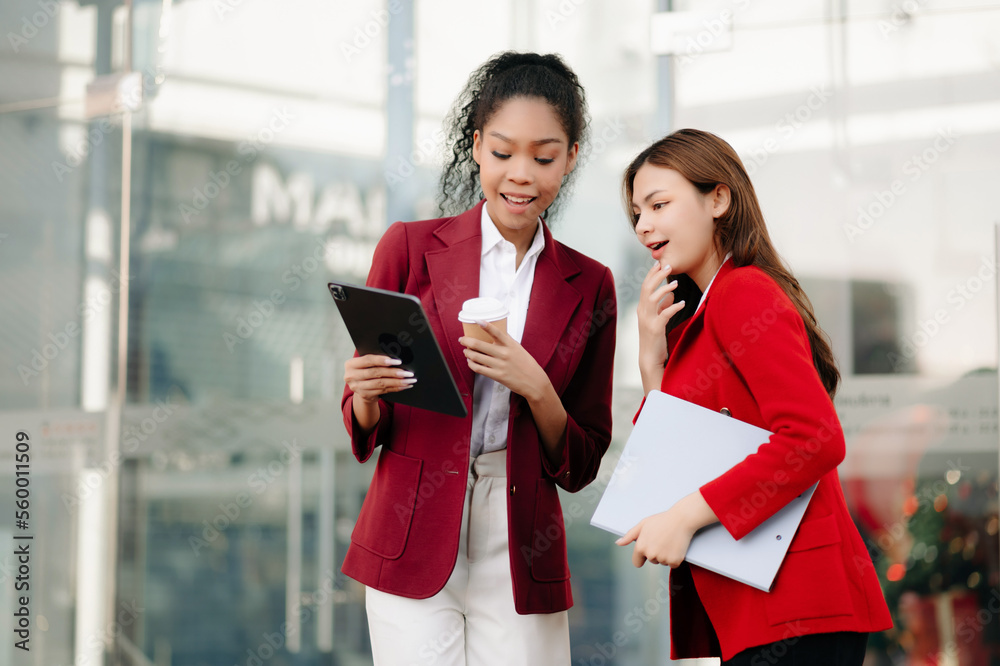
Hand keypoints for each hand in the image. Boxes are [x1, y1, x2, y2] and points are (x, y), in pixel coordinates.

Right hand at [344, 354, 416, 403]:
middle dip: (393, 372)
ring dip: (397, 382)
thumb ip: (375, 359)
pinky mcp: (365, 395)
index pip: (368, 360)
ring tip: (409, 380)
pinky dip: (395, 388)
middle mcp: (351, 376)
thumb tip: (396, 355)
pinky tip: (404, 385)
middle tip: (407, 373)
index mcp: (350, 364)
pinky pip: (383, 391)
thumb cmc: (367, 369)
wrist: (360, 386)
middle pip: (375, 373)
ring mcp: (357, 387)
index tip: (397, 361)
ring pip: (380, 383)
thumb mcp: (366, 363)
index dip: (382, 360)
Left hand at [459, 322, 548, 401]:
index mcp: (510, 344)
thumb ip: (506, 341)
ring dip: (467, 353)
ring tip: (466, 351)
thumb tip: (493, 332)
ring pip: (476, 357)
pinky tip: (470, 362)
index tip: (477, 320)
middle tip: (462, 339)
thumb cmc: (526, 363)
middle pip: (479, 345)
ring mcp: (500, 365)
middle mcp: (504, 354)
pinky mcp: (497, 376)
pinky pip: (479, 369)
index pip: (497, 332)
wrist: (534, 381)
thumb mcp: (518, 348)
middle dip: (466, 341)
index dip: (486, 325)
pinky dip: (471, 364)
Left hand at [616, 491, 716, 567]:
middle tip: (662, 539)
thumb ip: (629, 536)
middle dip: (656, 553)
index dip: (641, 557)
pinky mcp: (675, 561)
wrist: (681, 519)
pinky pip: (673, 565)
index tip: (647, 552)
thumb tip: (618, 543)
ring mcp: (663, 559)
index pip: (637, 562)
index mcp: (641, 547)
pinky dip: (675, 558)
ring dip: (666, 555)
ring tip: (669, 541)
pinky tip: (675, 546)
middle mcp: (651, 554)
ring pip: (662, 562)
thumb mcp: (643, 525)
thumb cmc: (661, 520)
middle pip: (651, 561)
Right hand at [637, 263, 684, 392]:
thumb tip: (671, 295)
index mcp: (642, 308)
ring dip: (665, 289)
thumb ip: (662, 306)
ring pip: (653, 298)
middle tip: (667, 266)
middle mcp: (642, 312)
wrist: (649, 358)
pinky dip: (673, 307)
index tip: (659, 264)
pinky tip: (683, 303)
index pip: (644, 287)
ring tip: (676, 283)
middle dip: (656, 276)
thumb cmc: (654, 338)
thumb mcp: (658, 319)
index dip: (651, 275)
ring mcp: (648, 320)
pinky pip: (665, 314)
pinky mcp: (655, 328)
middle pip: (647, 288)